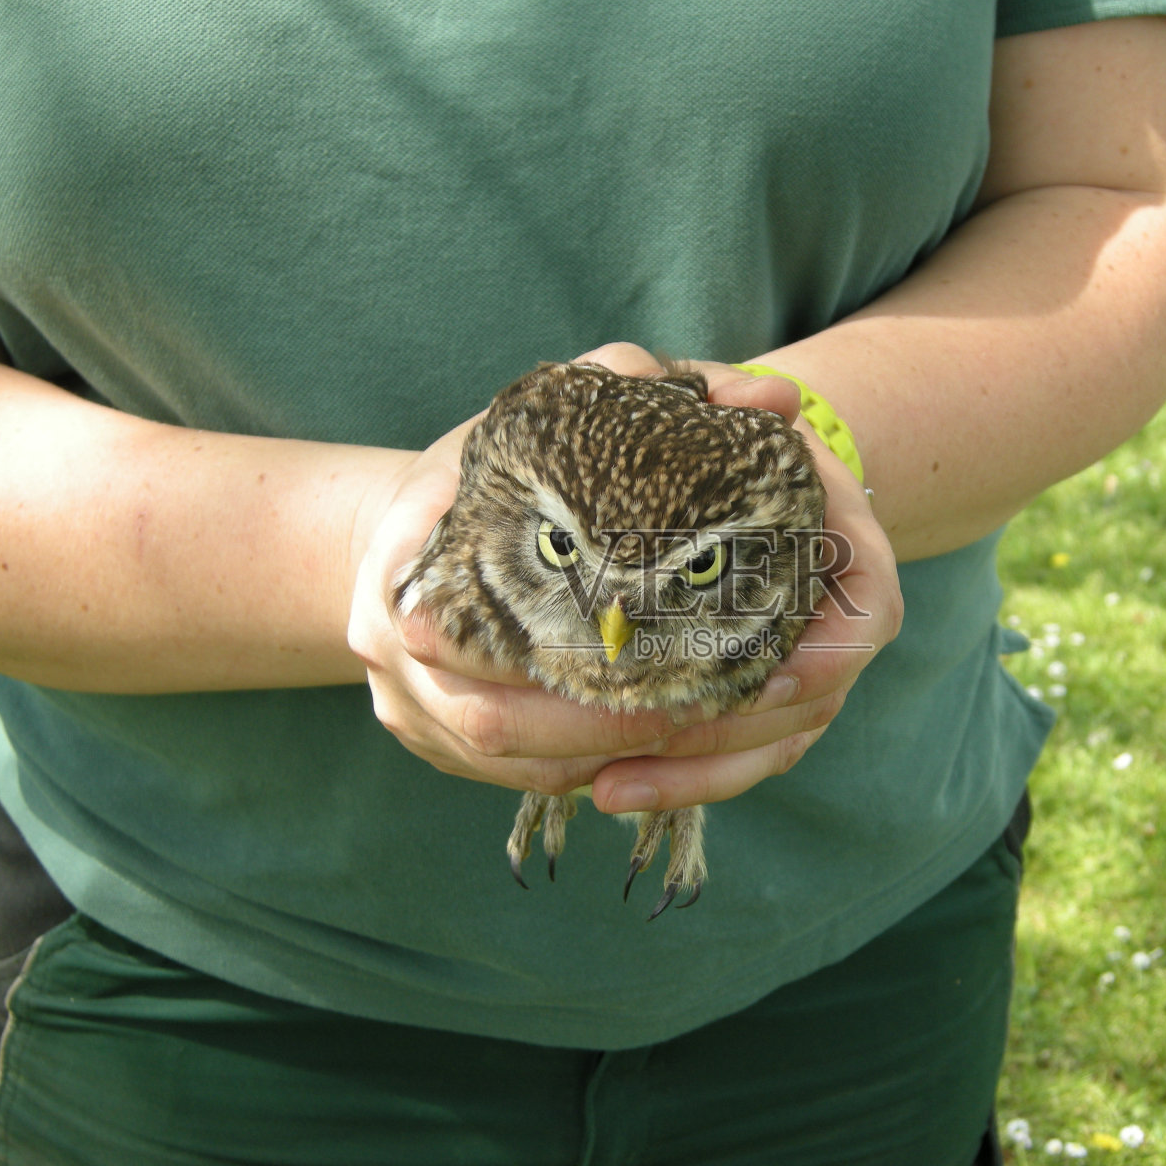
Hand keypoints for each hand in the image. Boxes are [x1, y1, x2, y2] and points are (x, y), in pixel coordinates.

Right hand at [348, 416, 688, 794]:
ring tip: (687, 732)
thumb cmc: (490, 467)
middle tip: (695, 706)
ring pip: (505, 759)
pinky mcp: (431, 742)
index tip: (657, 647)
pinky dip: (581, 769)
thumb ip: (646, 387)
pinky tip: (650, 751)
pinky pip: (510, 777)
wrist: (400, 530)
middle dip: (598, 723)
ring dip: (597, 757)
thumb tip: (773, 404)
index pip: (470, 618)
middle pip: (492, 717)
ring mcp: (408, 704)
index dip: (565, 652)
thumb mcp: (552, 408)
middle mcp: (393, 645)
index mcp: (406, 553)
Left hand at [570, 343, 903, 815]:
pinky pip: (726, 763)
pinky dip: (673, 784)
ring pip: (762, 749)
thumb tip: (765, 399)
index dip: (832, 655)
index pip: (869, 617)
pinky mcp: (746, 712)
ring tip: (606, 788)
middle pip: (804, 707)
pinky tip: (600, 791)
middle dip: (731, 732)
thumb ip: (729, 391)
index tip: (775, 673)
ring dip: (691, 777)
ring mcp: (792, 681)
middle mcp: (829, 631)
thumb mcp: (726, 405)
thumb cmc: (727, 442)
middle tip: (650, 738)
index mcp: (848, 557)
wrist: (724, 480)